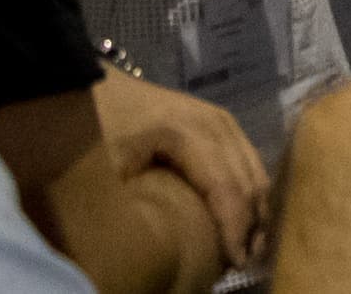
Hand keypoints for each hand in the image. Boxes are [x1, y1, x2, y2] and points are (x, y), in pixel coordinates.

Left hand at [92, 70, 270, 269]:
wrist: (95, 86)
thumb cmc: (99, 126)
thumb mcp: (108, 167)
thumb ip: (140, 201)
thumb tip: (171, 243)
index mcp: (188, 132)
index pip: (226, 188)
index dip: (235, 229)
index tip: (235, 264)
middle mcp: (214, 122)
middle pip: (247, 179)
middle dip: (251, 224)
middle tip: (244, 263)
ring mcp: (219, 118)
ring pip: (253, 169)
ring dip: (255, 209)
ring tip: (247, 246)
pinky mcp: (217, 121)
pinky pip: (246, 158)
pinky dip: (249, 190)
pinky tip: (243, 215)